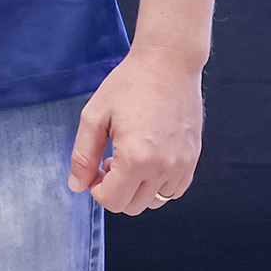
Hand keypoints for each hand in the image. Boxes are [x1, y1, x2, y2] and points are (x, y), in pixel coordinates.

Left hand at [67, 45, 203, 214]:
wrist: (168, 64)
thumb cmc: (129, 85)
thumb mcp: (95, 116)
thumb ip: (83, 154)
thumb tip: (77, 184)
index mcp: (136, 158)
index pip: (112, 201)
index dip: (96, 189)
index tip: (94, 170)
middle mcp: (163, 168)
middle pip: (132, 206)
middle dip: (115, 190)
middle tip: (109, 161)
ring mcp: (182, 165)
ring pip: (154, 201)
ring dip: (137, 189)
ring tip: (129, 159)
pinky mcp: (193, 159)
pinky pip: (175, 190)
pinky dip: (158, 184)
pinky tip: (148, 160)